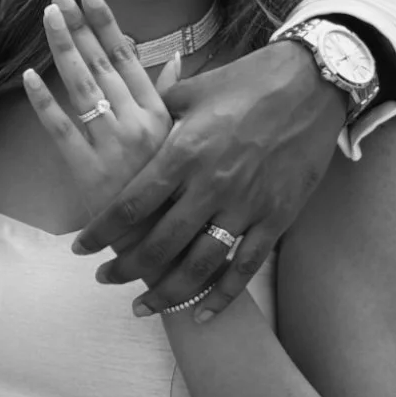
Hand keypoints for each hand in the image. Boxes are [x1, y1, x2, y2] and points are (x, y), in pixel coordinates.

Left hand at [21, 0, 174, 222]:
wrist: (162, 244)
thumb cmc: (171, 191)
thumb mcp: (180, 139)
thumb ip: (172, 97)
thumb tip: (175, 56)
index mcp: (159, 112)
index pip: (126, 56)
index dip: (105, 21)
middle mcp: (137, 123)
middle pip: (100, 63)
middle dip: (77, 23)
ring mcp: (112, 146)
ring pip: (82, 87)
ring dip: (62, 47)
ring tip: (47, 17)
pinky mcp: (88, 171)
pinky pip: (62, 129)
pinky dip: (45, 101)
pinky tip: (29, 75)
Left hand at [76, 37, 346, 319]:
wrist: (315, 83)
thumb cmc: (248, 81)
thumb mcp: (191, 90)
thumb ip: (155, 113)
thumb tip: (126, 119)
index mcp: (183, 152)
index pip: (130, 204)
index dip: (102, 232)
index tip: (80, 248)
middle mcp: (210, 185)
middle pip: (158, 243)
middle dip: (126, 268)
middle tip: (104, 280)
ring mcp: (246, 206)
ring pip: (198, 265)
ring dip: (167, 291)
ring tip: (142, 305)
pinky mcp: (277, 218)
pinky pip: (245, 267)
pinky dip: (223, 296)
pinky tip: (202, 315)